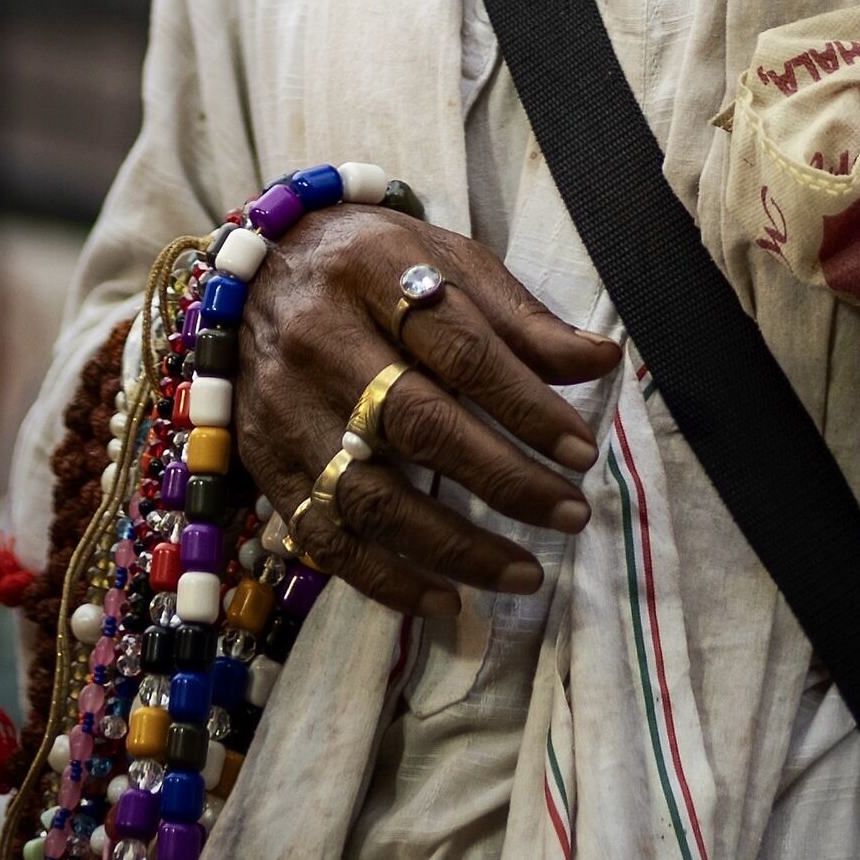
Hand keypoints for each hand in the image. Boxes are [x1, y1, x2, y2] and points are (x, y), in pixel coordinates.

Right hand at [235, 204, 619, 616]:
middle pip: (418, 423)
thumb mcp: (448, 260)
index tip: (582, 451)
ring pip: (370, 494)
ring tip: (524, 572)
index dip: (527, 405)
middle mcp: (322, 339)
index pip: (463, 350)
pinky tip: (446, 599)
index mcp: (378, 272)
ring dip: (453, 546)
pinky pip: (323, 536)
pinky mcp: (264, 460)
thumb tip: (601, 361)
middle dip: (503, 479)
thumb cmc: (374, 264)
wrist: (257, 268)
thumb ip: (520, 319)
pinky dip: (385, 579)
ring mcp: (286, 406)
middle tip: (570, 514)